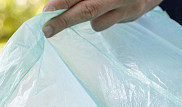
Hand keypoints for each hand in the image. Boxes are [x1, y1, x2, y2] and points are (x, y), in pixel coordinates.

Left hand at [43, 0, 161, 34]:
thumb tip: (58, 3)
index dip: (64, 2)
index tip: (48, 9)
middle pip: (88, 10)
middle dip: (64, 21)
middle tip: (47, 29)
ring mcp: (128, 6)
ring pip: (97, 23)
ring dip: (89, 19)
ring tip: (96, 7)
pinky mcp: (134, 15)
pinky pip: (108, 23)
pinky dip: (103, 19)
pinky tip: (110, 9)